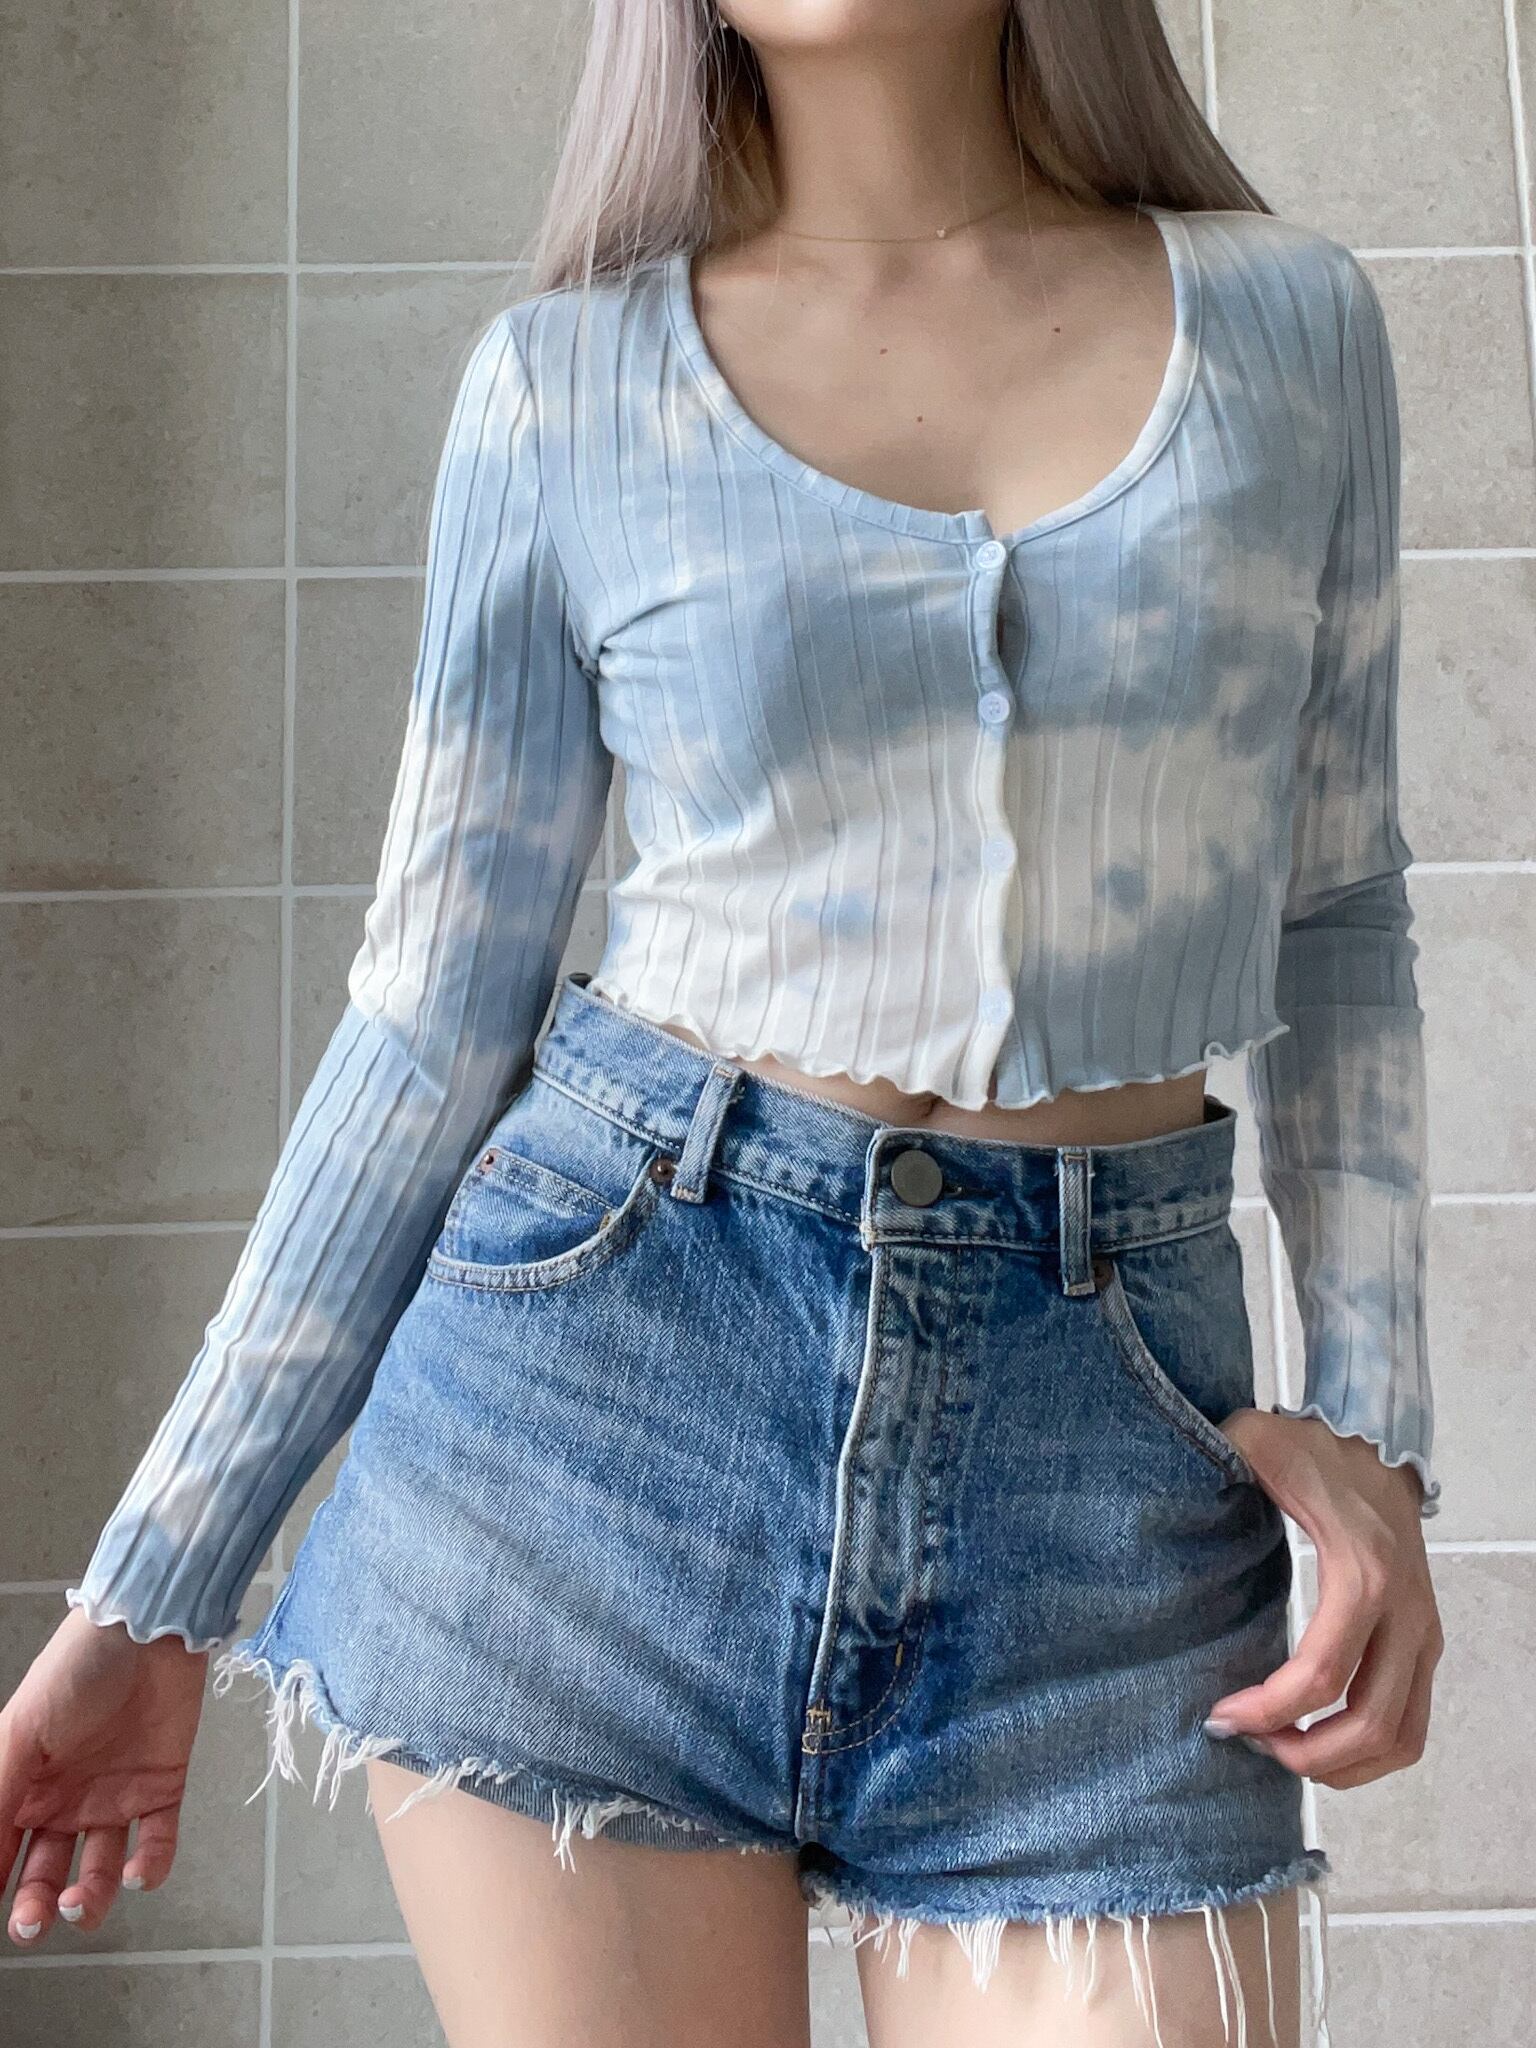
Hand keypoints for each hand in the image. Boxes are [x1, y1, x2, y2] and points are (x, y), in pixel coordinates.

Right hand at [1, 1606, 208, 1943]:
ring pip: (100, 1869)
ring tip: (82, 1904)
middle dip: (37, 1906)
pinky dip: (151, 1868)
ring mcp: (114, 1797)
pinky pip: (158, 1843)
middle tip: (34, 1923)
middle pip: (46, 1873)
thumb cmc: (76, 1670)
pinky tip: (139, 1873)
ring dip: (92, 1896)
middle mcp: (66, 1800)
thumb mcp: (21, 1733)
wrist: (148, 1630)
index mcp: (26, 1788)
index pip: (2, 1852)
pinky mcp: (161, 1788)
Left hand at [1202, 1408, 1442, 1788]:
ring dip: (1341, 1763)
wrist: (1377, 1440)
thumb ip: (1209, 1462)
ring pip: (1401, 1737)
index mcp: (1364, 1571)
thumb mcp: (1252, 1442)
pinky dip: (1367, 1751)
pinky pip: (1410, 1723)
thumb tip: (1151, 1499)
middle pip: (1370, 1722)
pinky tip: (1313, 1739)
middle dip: (1306, 1754)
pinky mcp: (1426, 1642)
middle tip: (1249, 1743)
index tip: (1220, 1717)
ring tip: (1280, 1749)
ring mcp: (1425, 1631)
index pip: (1322, 1673)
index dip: (1268, 1710)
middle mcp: (1406, 1611)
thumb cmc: (1310, 1448)